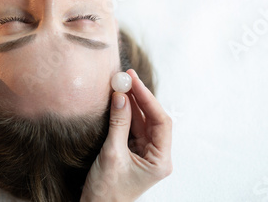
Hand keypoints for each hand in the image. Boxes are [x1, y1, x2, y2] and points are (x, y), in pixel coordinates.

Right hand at [81, 69, 172, 201]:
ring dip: (131, 102)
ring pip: (141, 120)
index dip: (148, 99)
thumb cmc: (106, 191)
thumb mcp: (112, 154)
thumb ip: (118, 124)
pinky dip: (125, 113)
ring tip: (121, 83)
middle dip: (140, 97)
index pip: (161, 122)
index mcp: (160, 160)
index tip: (134, 82)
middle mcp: (157, 155)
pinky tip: (118, 99)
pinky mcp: (133, 150)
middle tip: (127, 77)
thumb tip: (120, 96)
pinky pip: (132, 127)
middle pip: (152, 118)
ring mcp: (145, 152)